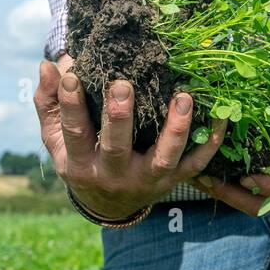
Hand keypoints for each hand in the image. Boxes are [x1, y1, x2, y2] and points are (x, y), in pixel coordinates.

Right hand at [34, 60, 227, 220]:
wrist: (107, 204)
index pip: (74, 133)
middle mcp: (112, 175)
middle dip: (119, 117)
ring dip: (175, 129)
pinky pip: (195, 165)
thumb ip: (50, 102)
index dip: (71, 105)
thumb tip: (48, 65)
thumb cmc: (80, 157)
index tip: (73, 75)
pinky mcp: (171, 181)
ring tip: (183, 97)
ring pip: (163, 158)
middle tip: (123, 84)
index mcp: (80, 163)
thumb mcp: (57, 138)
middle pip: (116, 148)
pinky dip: (209, 144)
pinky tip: (221, 118)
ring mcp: (145, 180)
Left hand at [193, 131, 269, 218]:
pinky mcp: (262, 190)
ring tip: (200, 181)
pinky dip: (223, 190)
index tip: (245, 179)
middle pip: (265, 205)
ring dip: (224, 195)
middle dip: (235, 196)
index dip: (268, 186)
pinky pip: (243, 197)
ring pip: (251, 205)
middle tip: (211, 182)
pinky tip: (202, 179)